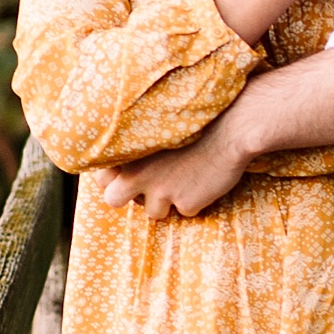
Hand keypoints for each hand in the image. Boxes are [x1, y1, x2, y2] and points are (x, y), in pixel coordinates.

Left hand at [97, 128, 248, 221]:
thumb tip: (124, 167)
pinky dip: (194, 200)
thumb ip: (136, 147)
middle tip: (148, 186)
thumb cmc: (197, 122)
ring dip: (166, 201)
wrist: (232, 127)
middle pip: (113, 199)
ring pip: (152, 211)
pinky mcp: (185, 203)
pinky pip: (185, 210)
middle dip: (128, 197)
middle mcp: (137, 173)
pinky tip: (204, 180)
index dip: (116, 178)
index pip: (101, 178)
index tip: (131, 174)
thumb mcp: (156, 126)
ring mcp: (161, 191)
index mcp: (127, 153)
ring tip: (184, 178)